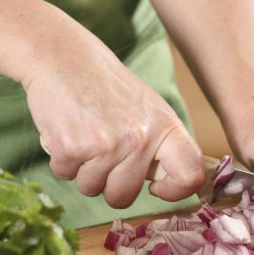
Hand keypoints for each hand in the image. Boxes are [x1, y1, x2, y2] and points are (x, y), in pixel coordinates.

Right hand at [24, 22, 203, 207]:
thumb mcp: (150, 110)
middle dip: (109, 186)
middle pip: (124, 198)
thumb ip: (162, 148)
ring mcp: (105, 145)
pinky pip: (65, 175)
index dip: (175, 191)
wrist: (61, 56)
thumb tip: (170, 185)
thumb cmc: (109, 89)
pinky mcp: (71, 147)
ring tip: (86, 138)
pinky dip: (63, 161)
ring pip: (92, 189)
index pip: (190, 176)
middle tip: (104, 155)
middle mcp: (139, 139)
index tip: (157, 187)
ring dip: (84, 171)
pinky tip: (69, 133)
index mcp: (166, 129)